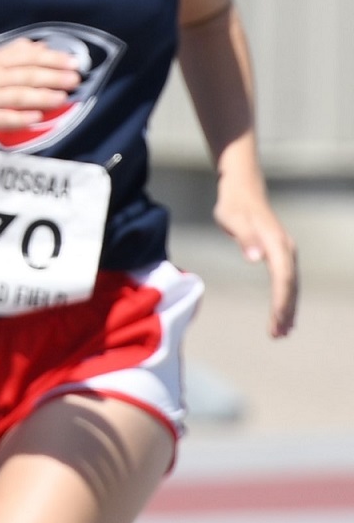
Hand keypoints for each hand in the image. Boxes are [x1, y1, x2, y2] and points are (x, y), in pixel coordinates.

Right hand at [0, 38, 80, 140]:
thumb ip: (15, 54)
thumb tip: (42, 46)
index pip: (27, 57)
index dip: (52, 59)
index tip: (73, 62)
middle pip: (25, 75)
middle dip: (53, 77)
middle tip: (75, 80)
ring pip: (17, 96)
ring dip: (42, 96)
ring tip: (62, 98)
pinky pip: (4, 118)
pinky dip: (21, 118)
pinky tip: (37, 118)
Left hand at [213, 176, 298, 337]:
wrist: (242, 188)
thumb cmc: (234, 204)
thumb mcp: (231, 217)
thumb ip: (244, 237)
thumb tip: (255, 258)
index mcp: (275, 242)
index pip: (283, 276)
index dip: (281, 299)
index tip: (277, 318)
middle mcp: (286, 248)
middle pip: (290, 285)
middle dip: (285, 310)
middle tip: (277, 334)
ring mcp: (285, 251)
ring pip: (291, 285)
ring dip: (287, 308)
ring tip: (280, 332)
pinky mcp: (280, 253)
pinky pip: (286, 280)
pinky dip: (285, 298)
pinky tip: (282, 315)